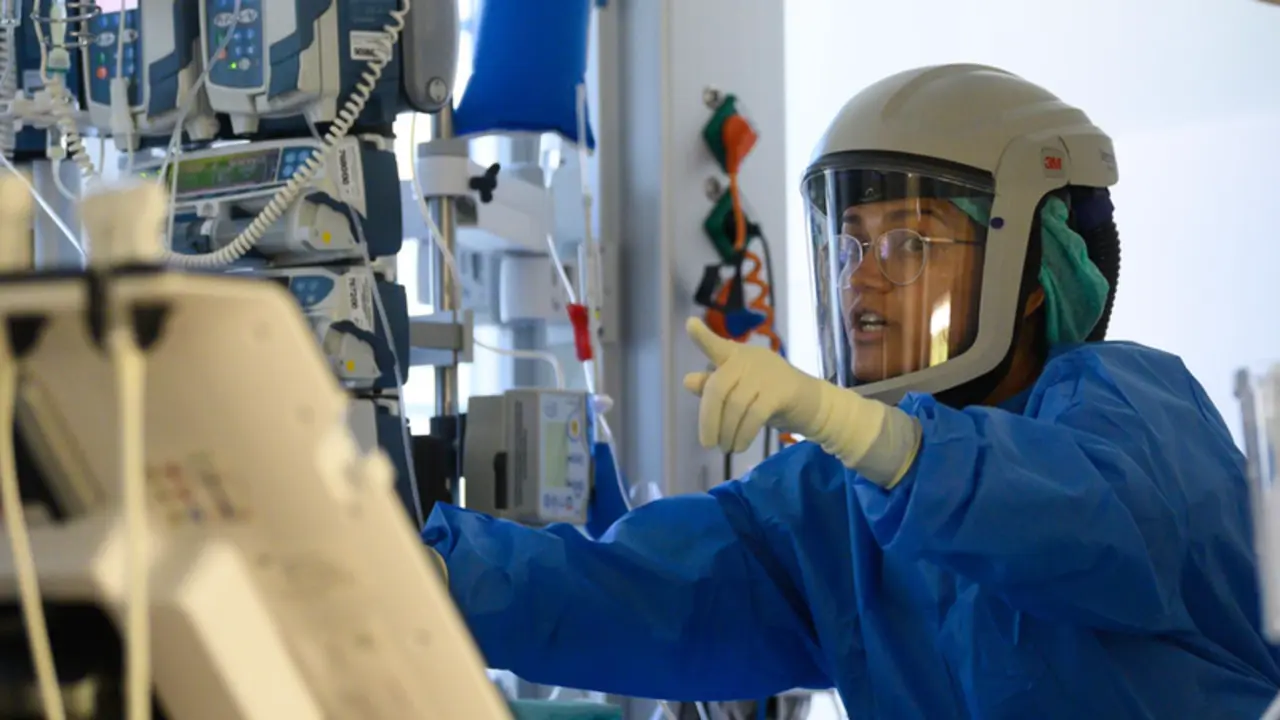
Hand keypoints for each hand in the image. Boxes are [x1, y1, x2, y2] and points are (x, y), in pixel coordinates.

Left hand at [682, 318, 822, 453]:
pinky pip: (754, 416)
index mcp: (736, 356)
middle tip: (707, 444)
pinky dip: (743, 434)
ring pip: (735, 406)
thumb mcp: (738, 391)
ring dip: (727, 432)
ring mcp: (766, 372)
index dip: (702, 337)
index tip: (690, 325)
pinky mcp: (781, 390)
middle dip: (709, 419)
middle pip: (718, 388)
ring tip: (726, 448)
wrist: (813, 404)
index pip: (716, 345)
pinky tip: (740, 446)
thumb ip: (714, 386)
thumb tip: (687, 381)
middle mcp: (749, 359)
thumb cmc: (770, 396)